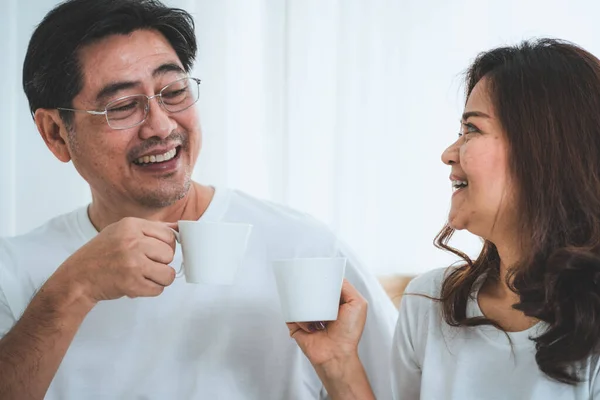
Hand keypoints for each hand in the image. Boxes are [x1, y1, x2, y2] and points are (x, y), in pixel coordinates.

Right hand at [53, 217, 177, 302]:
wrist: (77, 278)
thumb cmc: (101, 254)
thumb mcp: (122, 231)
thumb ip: (151, 229)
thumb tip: (180, 228)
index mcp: (131, 225)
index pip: (169, 235)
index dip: (166, 246)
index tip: (157, 252)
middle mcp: (133, 242)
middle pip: (170, 254)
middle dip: (162, 262)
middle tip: (146, 265)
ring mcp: (132, 263)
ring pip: (168, 273)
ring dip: (159, 278)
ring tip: (144, 276)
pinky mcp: (132, 284)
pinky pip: (158, 289)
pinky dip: (151, 290)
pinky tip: (138, 285)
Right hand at [287, 280, 367, 367]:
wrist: (336, 354)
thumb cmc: (349, 332)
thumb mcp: (357, 304)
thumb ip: (347, 288)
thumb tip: (334, 277)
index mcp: (333, 305)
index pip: (324, 287)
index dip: (322, 281)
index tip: (318, 274)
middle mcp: (320, 310)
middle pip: (309, 293)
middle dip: (309, 288)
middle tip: (310, 286)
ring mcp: (307, 318)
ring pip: (298, 302)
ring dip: (303, 303)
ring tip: (313, 309)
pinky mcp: (296, 326)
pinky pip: (291, 315)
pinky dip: (298, 316)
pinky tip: (310, 325)